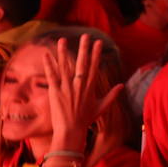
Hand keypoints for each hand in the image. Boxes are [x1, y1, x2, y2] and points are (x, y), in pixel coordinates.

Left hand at [42, 35, 123, 160]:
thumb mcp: (101, 108)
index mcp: (90, 88)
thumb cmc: (85, 120)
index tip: (98, 43)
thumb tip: (121, 85)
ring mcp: (67, 87)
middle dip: (84, 48)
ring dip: (63, 52)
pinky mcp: (55, 91)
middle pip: (82, 63)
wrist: (71, 131)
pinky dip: (49, 64)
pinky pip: (51, 75)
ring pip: (65, 66)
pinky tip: (46, 55)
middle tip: (85, 35)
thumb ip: (111, 96)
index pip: (94, 66)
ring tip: (62, 40)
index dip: (96, 54)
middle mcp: (79, 85)